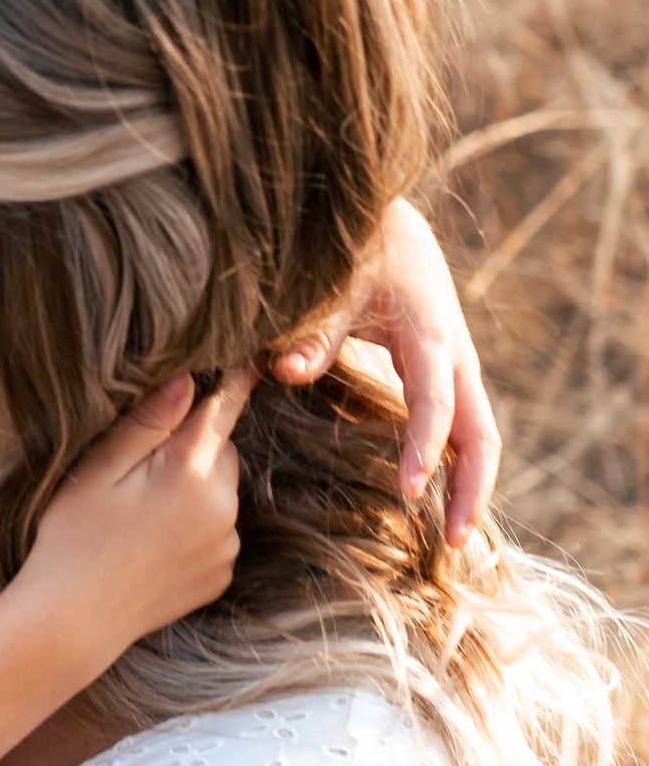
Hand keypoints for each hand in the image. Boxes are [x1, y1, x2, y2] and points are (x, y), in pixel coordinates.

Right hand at [27, 366, 249, 645]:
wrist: (72, 623)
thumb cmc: (72, 541)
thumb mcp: (97, 471)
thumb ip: (146, 423)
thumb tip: (187, 379)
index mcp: (190, 473)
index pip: (224, 409)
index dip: (233, 380)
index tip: (248, 359)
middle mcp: (222, 509)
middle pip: (223, 452)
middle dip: (195, 449)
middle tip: (143, 469)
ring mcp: (225, 547)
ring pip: (221, 494)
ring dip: (196, 491)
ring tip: (143, 515)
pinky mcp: (220, 576)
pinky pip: (218, 533)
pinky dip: (196, 530)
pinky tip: (154, 545)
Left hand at [270, 198, 498, 543]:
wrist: (385, 223)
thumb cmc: (355, 250)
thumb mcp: (333, 282)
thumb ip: (312, 330)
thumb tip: (286, 372)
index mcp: (430, 334)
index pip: (436, 401)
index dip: (424, 446)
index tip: (409, 490)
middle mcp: (454, 356)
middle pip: (481, 432)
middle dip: (472, 487)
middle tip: (454, 542)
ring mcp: (454, 368)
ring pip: (479, 435)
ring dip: (471, 485)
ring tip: (453, 539)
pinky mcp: (444, 375)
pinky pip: (462, 428)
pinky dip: (457, 467)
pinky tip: (439, 503)